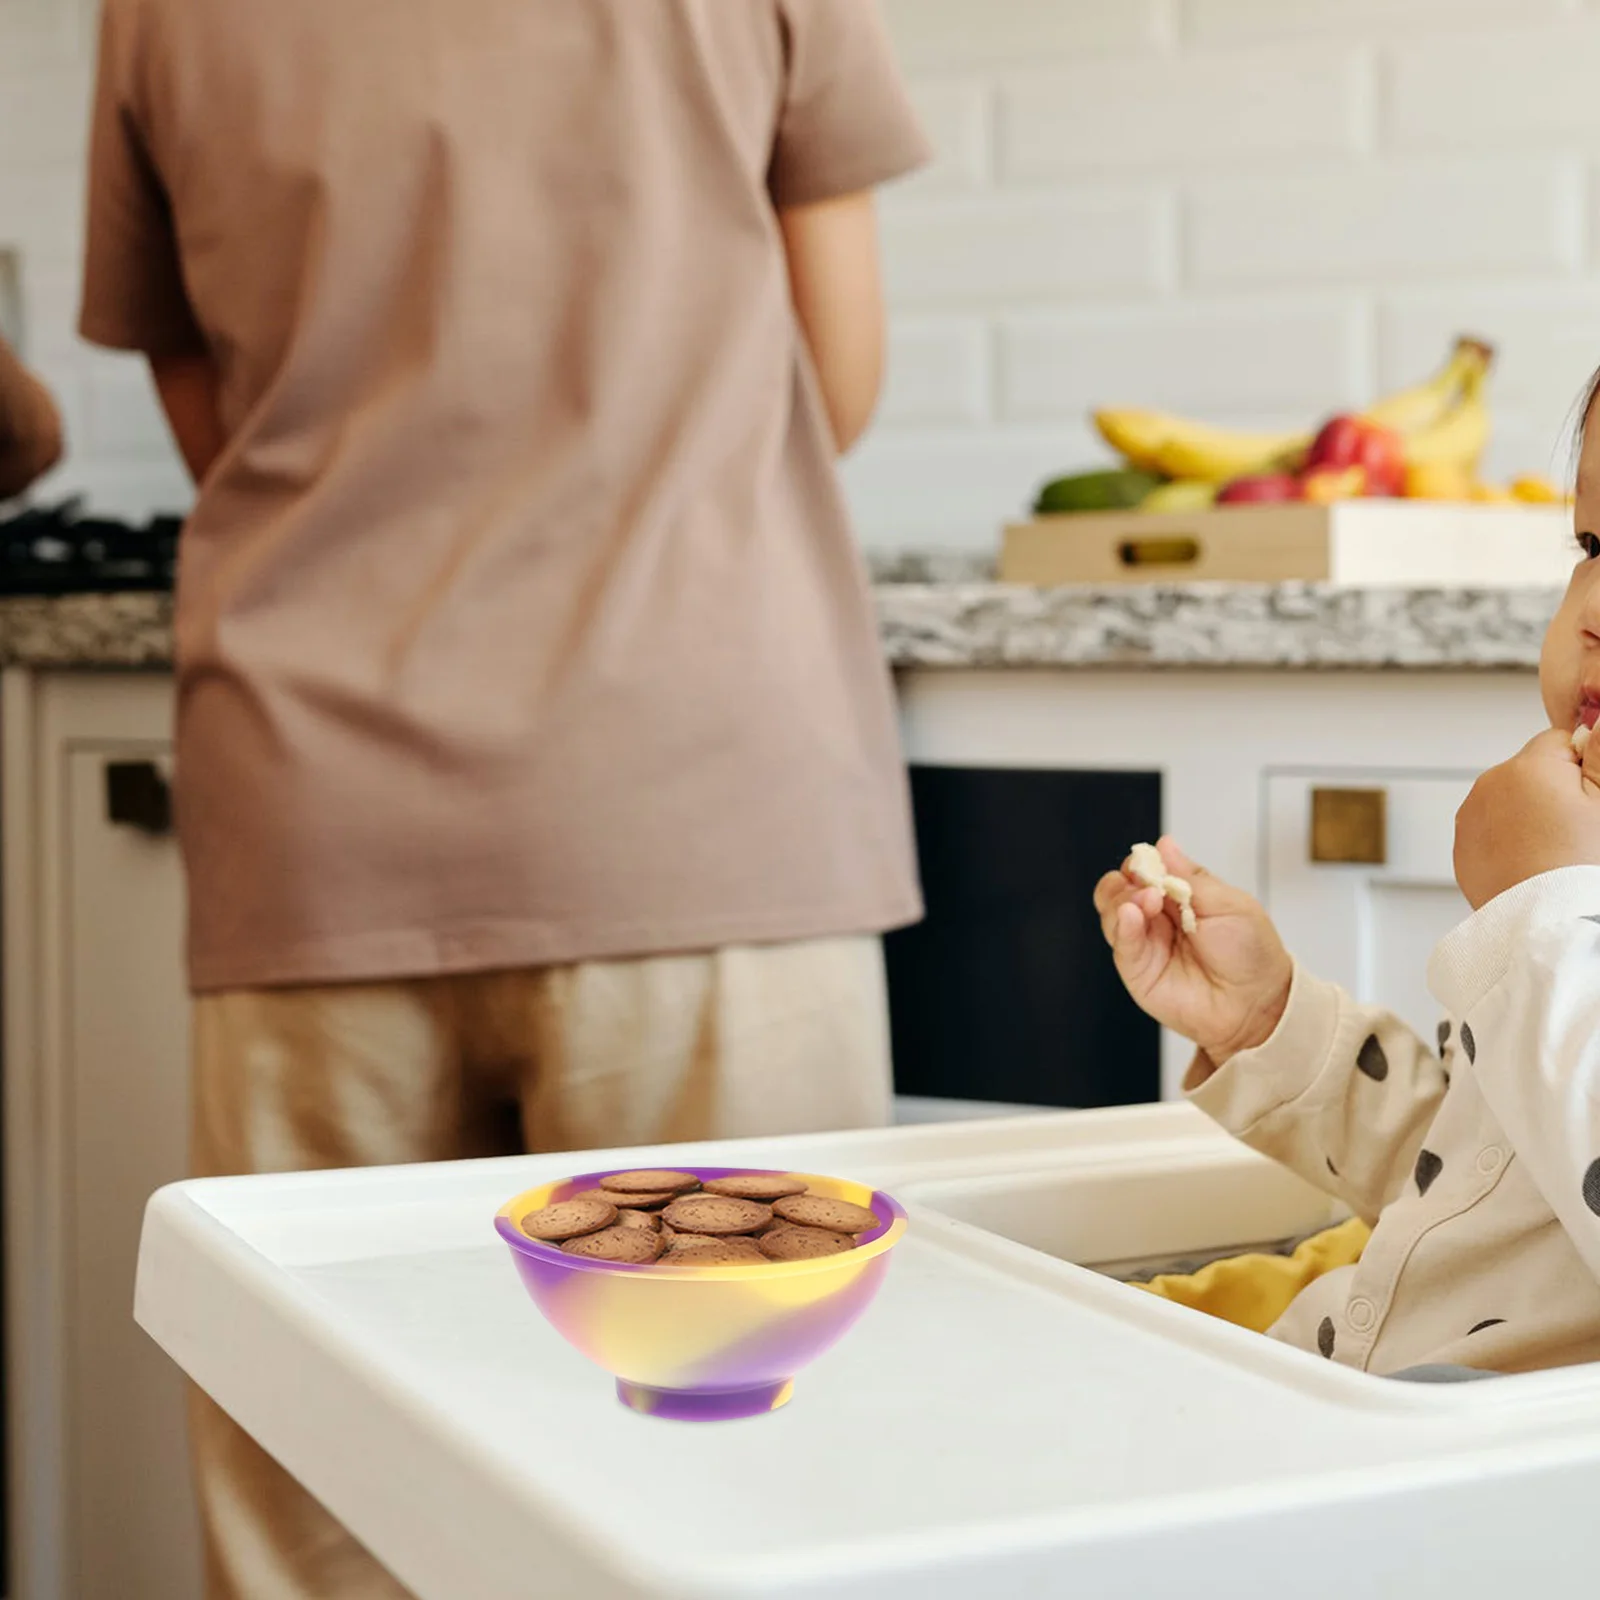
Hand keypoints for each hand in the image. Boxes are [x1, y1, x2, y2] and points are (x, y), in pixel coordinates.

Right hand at [1093, 838, 1292, 1072]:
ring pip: (1111, 912)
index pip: (1145, 871)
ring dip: (1123, 899)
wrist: (1256, 1004)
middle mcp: (1157, 919)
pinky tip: (1132, 916)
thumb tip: (1163, 844)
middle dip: (1126, 880)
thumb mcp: (1228, 903)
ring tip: (1148, 902)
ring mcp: (1145, 944)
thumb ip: (1191, 876)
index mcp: (1180, 898)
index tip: (1149, 862)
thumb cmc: (1250, 954)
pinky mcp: (1137, 970)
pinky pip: (1119, 943)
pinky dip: (1121, 925)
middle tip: (1148, 886)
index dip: (1142, 863)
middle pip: (1118, 888)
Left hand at [1453, 726, 1599, 909]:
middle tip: (1580, 832)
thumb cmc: (1585, 864)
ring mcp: (1470, 821)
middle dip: (1557, 791)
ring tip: (1558, 853)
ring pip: (1512, 803)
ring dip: (1534, 817)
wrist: (1550, 924)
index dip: (1584, 766)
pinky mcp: (1464, 852)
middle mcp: (1486, 788)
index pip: (1558, 741)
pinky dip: (1512, 843)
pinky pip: (1494, 833)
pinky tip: (1536, 866)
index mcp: (1523, 768)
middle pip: (1532, 772)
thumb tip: (1598, 719)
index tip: (1593, 798)